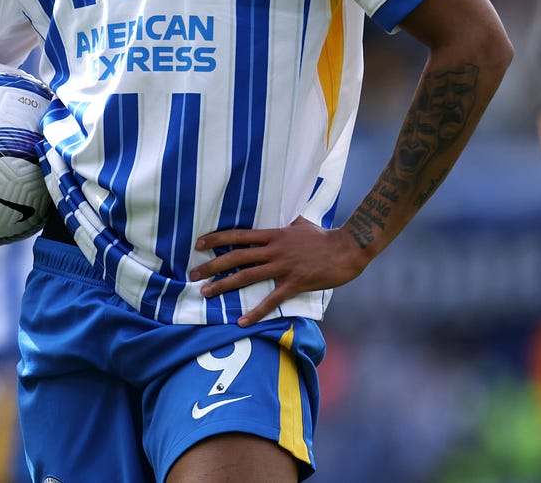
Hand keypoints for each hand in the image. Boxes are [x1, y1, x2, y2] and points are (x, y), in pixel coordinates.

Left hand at [190, 216, 369, 326]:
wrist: (348, 248)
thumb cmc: (324, 237)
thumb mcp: (301, 224)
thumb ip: (286, 223)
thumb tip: (282, 217)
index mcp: (273, 235)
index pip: (238, 236)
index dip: (216, 239)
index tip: (198, 244)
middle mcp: (273, 250)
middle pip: (235, 257)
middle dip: (211, 265)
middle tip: (192, 274)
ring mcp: (283, 267)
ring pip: (247, 277)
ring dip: (224, 285)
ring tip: (205, 293)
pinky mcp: (295, 283)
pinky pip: (271, 300)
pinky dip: (255, 312)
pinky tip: (242, 321)